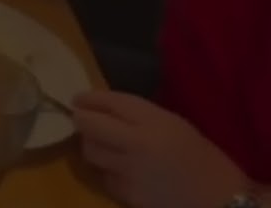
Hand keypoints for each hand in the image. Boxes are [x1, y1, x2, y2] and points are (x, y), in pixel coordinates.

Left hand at [73, 91, 247, 207]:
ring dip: (91, 145)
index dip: (88, 99)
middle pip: (90, 126)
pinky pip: (104, 177)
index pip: (111, 103)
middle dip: (82, 121)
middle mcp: (138, 144)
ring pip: (91, 152)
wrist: (220, 199)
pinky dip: (107, 170)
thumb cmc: (200, 157)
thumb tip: (98, 107)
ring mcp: (130, 172)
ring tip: (103, 144)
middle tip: (84, 120)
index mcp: (155, 122)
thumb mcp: (172, 123)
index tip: (78, 99)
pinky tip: (121, 169)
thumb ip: (136, 114)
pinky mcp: (128, 195)